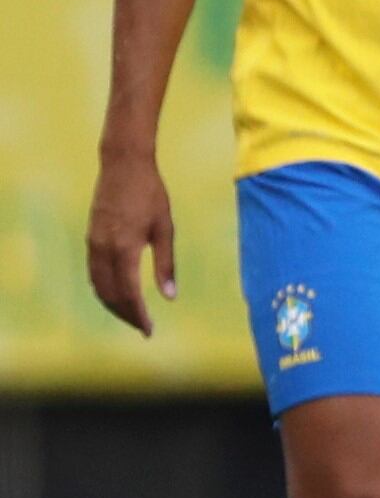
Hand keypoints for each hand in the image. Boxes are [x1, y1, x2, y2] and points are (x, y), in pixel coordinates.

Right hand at [86, 151, 175, 336]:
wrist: (123, 166)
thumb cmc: (151, 195)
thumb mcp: (165, 229)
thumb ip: (166, 264)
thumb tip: (170, 297)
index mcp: (125, 249)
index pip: (128, 293)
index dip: (138, 315)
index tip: (149, 330)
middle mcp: (103, 249)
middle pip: (110, 294)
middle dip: (125, 314)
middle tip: (143, 328)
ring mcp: (93, 244)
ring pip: (98, 285)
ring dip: (112, 304)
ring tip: (131, 316)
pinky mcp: (90, 238)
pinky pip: (93, 272)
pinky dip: (103, 289)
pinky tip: (116, 294)